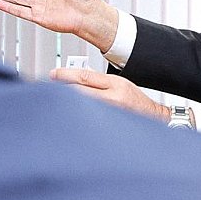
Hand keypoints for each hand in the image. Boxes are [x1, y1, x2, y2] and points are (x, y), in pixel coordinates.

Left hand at [50, 66, 168, 121]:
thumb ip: (98, 80)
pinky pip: (87, 118)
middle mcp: (111, 99)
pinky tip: (69, 114)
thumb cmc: (135, 100)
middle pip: (80, 92)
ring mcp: (109, 113)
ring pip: (82, 106)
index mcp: (115, 85)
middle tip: (49, 87)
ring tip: (57, 100)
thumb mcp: (118, 82)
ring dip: (67, 102)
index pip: (85, 77)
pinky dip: (77, 115)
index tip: (53, 74)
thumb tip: (76, 78)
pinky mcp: (107, 126)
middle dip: (62, 88)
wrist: (152, 117)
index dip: (66, 74)